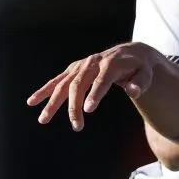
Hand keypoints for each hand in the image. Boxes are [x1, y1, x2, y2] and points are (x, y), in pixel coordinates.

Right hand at [27, 42, 163, 131]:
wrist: (131, 53)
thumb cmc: (139, 67)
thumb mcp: (146, 73)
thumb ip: (141, 82)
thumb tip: (134, 91)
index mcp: (111, 63)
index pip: (102, 79)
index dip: (95, 93)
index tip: (88, 110)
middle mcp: (93, 62)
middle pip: (79, 84)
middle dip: (74, 106)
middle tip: (77, 126)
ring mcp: (81, 65)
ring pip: (64, 84)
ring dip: (53, 101)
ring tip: (43, 119)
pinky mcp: (74, 69)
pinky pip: (57, 80)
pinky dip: (44, 90)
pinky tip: (32, 101)